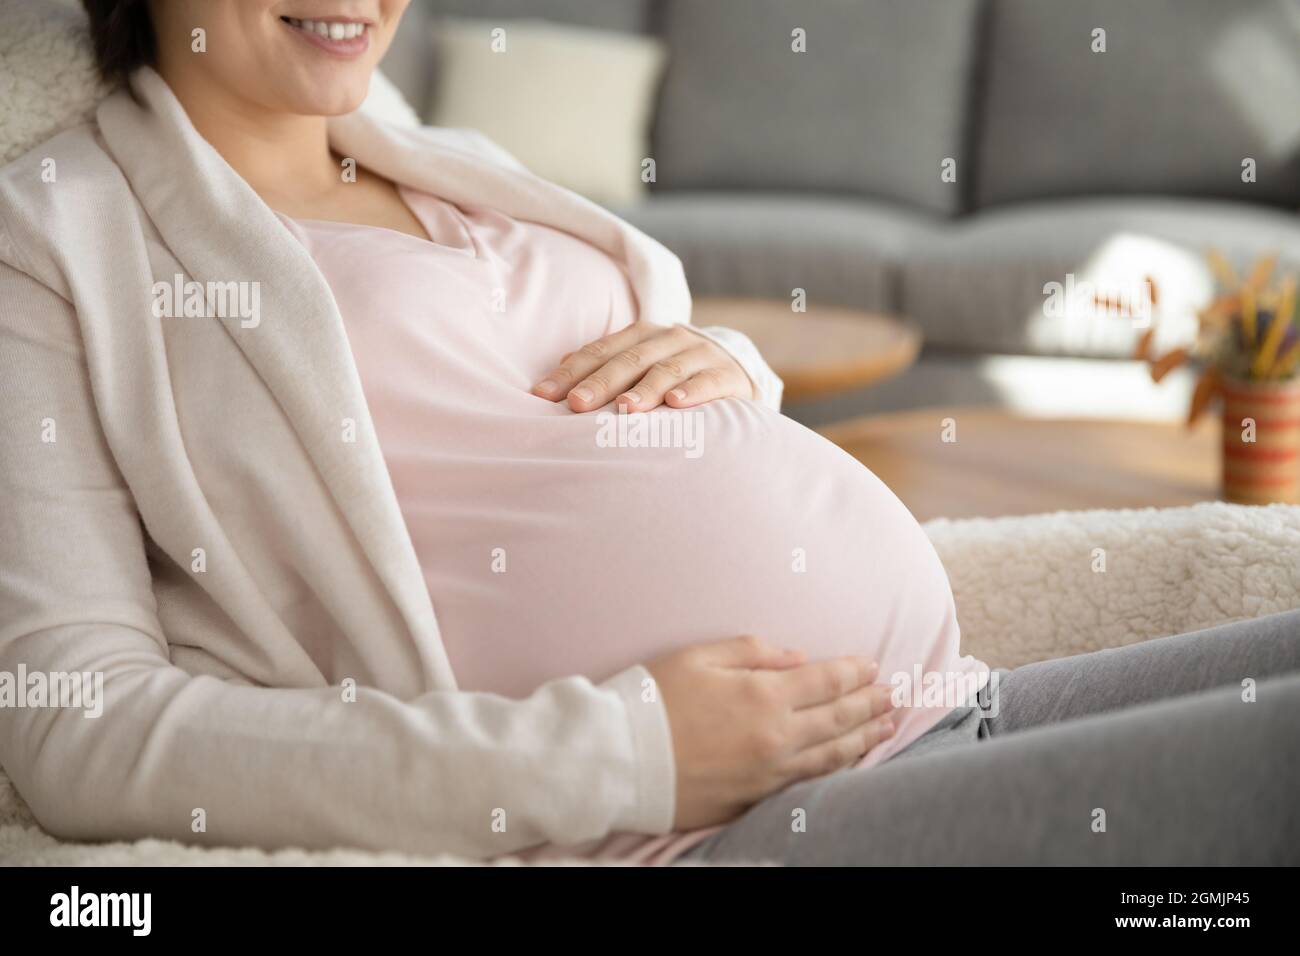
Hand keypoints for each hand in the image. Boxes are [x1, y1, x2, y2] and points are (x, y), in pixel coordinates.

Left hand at [531, 322, 755, 412]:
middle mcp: (670, 338)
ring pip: (668, 370)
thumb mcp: (642, 365)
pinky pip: (709, 382)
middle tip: (577, 403)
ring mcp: (701, 354)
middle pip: (630, 360)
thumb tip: (560, 366)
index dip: (571, 372)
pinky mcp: (729, 374)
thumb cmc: (675, 374)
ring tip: (626, 409)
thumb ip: (607, 364)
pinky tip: (676, 404)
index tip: (543, 395)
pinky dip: (693, 392)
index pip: (601, 351)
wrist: (737, 371)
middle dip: (601, 382)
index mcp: (642, 334)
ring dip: (646, 390)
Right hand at [644, 635, 896, 829]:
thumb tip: (797, 658)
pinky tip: (847, 761)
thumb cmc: (652, 700)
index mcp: (763, 695)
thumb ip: (753, 652)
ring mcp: (768, 773)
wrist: (619, 759)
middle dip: (870, 703)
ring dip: (864, 738)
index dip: (854, 672)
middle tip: (893, 694)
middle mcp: (775, 737)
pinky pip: (807, 783)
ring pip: (832, 756)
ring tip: (886, 726)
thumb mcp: (698, 656)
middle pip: (839, 718)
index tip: (872, 665)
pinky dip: (835, 769)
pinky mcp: (754, 799)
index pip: (826, 681)